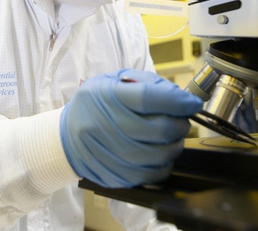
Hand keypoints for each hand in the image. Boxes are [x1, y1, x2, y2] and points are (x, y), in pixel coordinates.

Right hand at [60, 69, 202, 187]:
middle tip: (181, 121)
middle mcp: (104, 125)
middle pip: (158, 129)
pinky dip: (163, 165)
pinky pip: (150, 175)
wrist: (66, 136)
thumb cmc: (95, 105)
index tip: (192, 103)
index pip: (148, 98)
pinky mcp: (113, 175)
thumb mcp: (114, 81)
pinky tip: (160, 155)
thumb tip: (180, 97)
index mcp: (106, 95)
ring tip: (171, 138)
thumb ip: (147, 84)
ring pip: (158, 155)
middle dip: (180, 125)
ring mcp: (107, 153)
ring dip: (174, 146)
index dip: (177, 101)